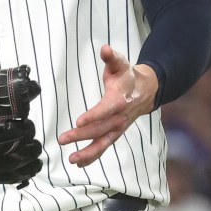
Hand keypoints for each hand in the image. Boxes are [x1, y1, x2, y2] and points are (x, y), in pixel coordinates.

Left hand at [58, 44, 157, 167]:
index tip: (79, 121)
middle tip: (63, 138)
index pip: (106, 109)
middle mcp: (119, 117)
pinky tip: (79, 162)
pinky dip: (93, 156)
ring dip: (87, 152)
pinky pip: (104, 146)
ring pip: (103, 142)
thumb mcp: (121, 64)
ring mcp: (118, 127)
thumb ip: (111, 57)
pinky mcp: (115, 133)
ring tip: (72, 159)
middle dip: (81, 135)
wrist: (147, 91)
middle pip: (100, 128)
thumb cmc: (128, 76)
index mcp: (120, 99)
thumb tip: (105, 48)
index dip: (94, 116)